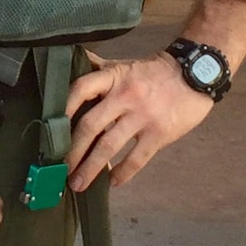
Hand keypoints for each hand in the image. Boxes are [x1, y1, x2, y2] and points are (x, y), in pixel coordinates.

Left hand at [64, 51, 213, 190]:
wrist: (193, 75)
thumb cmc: (152, 72)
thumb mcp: (123, 65)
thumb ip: (98, 68)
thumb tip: (70, 61)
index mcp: (113, 77)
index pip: (81, 88)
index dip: (64, 107)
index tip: (51, 128)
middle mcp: (124, 95)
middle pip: (90, 125)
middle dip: (73, 150)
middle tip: (61, 169)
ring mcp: (142, 116)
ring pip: (109, 146)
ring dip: (91, 168)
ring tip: (79, 184)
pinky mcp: (159, 133)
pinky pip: (136, 158)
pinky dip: (123, 173)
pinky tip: (112, 182)